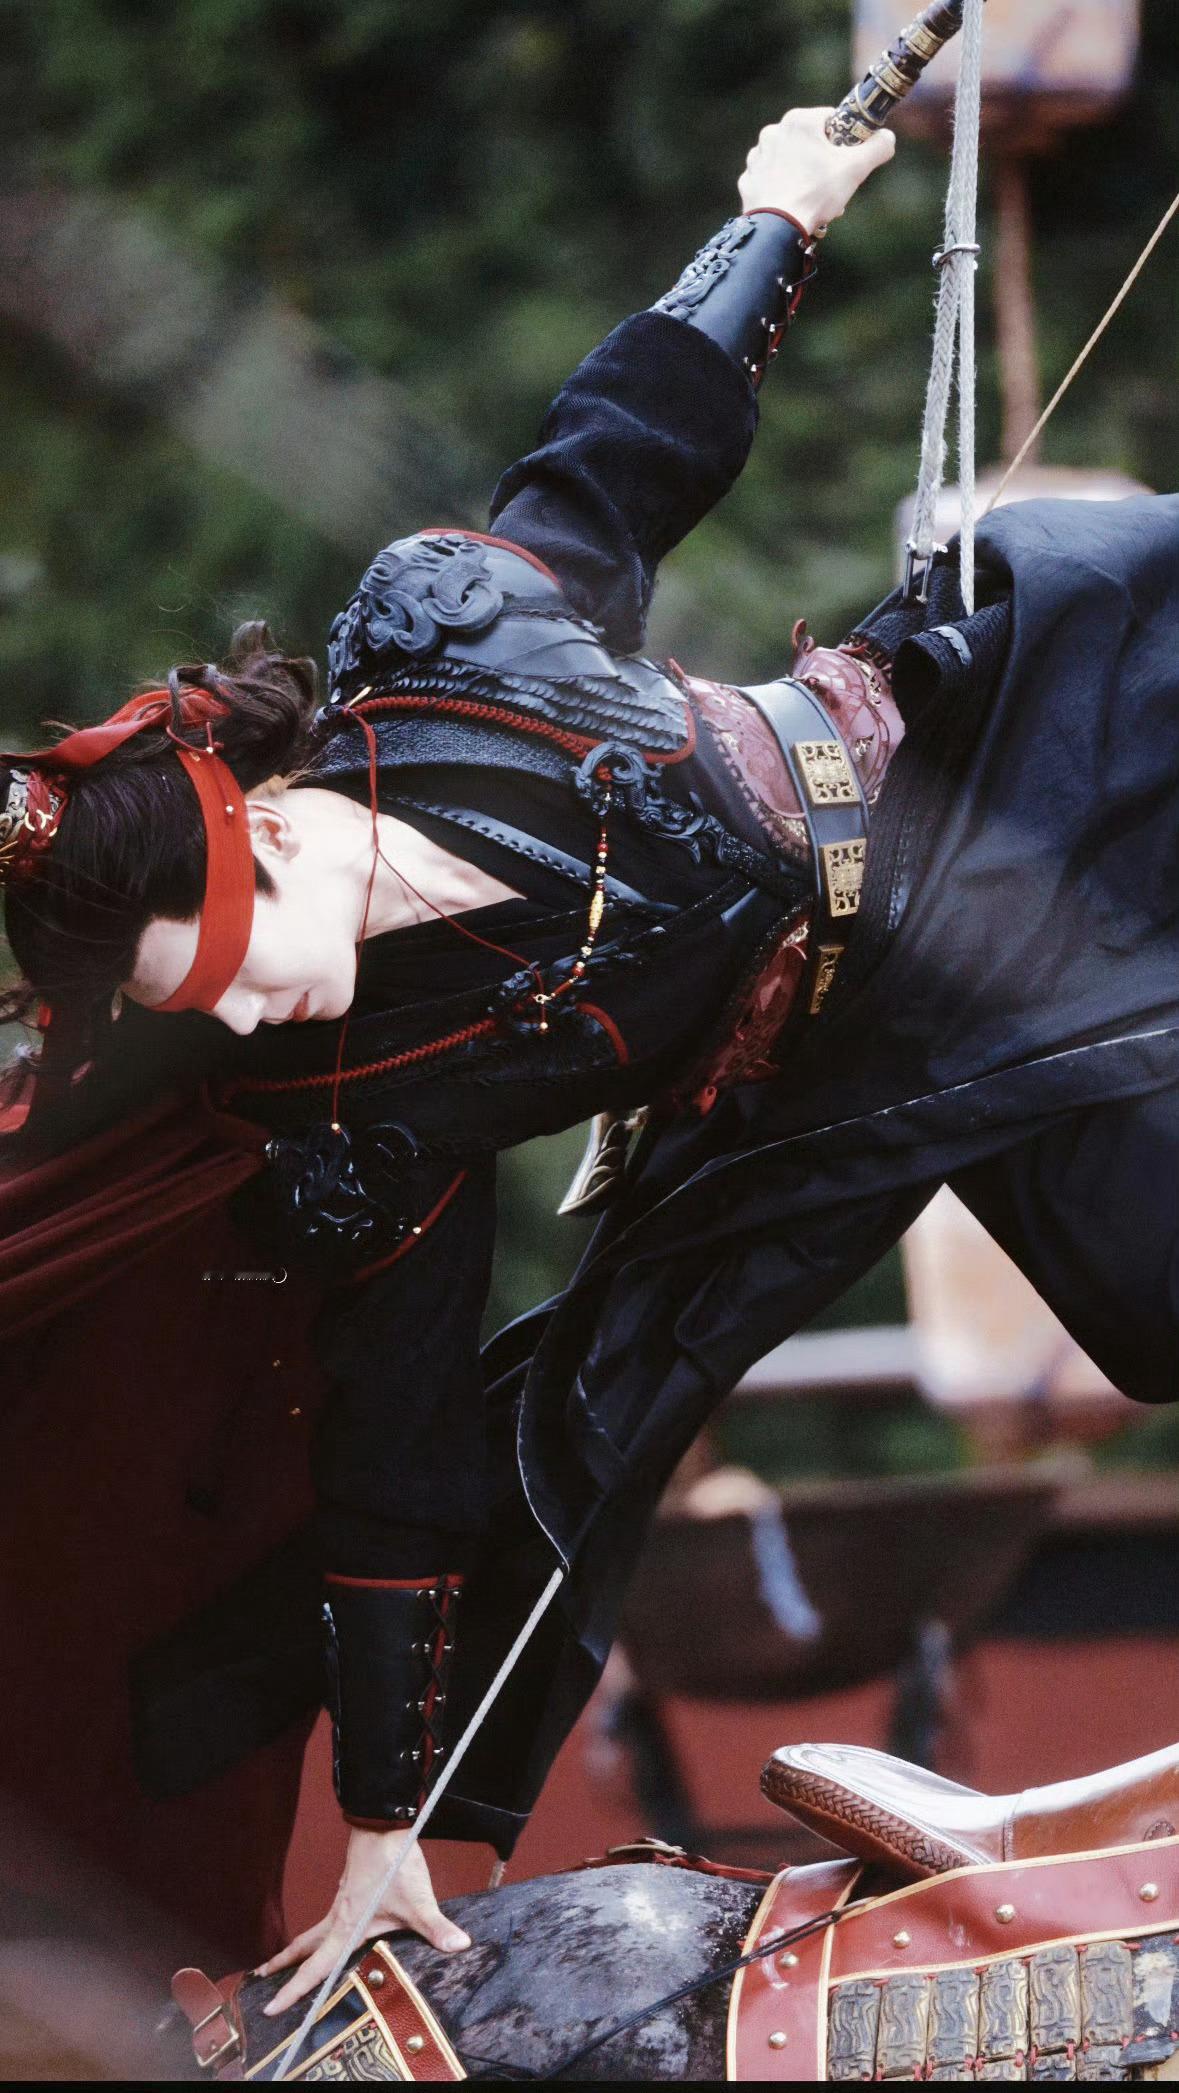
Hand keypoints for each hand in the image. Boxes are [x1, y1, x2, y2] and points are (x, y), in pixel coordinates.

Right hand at [257, 1827, 470, 2016]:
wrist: (382, 1823)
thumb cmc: (393, 1862)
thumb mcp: (418, 1900)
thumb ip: (436, 1927)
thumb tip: (459, 1946)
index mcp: (346, 1928)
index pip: (315, 1968)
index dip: (293, 1990)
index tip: (271, 2008)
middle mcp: (338, 1918)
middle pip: (304, 1949)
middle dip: (284, 1968)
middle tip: (264, 1983)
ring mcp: (341, 1903)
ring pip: (314, 1933)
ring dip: (299, 1950)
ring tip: (285, 1963)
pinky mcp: (349, 1892)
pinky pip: (327, 1920)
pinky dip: (318, 1933)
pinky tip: (329, 1934)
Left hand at [738, 106, 895, 236]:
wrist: (778, 229)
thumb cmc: (816, 193)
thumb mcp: (856, 168)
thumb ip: (877, 147)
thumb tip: (887, 138)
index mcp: (798, 120)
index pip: (831, 120)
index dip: (844, 140)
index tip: (847, 161)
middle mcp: (773, 132)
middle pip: (809, 142)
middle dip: (823, 163)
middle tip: (831, 187)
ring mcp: (757, 157)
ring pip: (790, 161)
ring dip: (804, 176)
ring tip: (813, 200)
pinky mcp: (748, 180)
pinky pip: (772, 180)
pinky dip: (783, 190)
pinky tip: (792, 204)